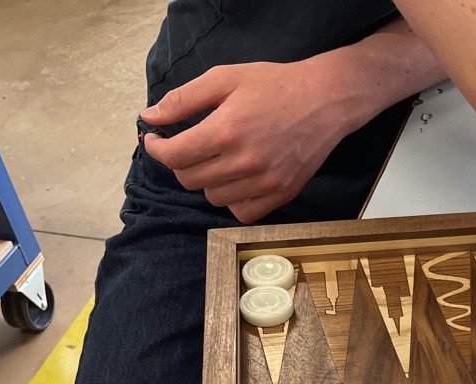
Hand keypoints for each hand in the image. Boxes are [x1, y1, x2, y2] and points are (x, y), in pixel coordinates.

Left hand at [140, 60, 353, 222]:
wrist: (325, 100)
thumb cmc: (275, 84)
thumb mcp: (225, 78)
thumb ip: (184, 99)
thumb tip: (149, 117)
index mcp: (226, 130)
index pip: (174, 156)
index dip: (156, 148)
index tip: (156, 140)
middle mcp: (244, 162)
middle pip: (190, 179)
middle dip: (180, 162)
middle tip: (188, 146)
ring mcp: (265, 181)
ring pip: (213, 197)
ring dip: (207, 180)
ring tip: (217, 160)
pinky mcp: (282, 193)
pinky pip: (243, 213)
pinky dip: (233, 200)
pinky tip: (236, 180)